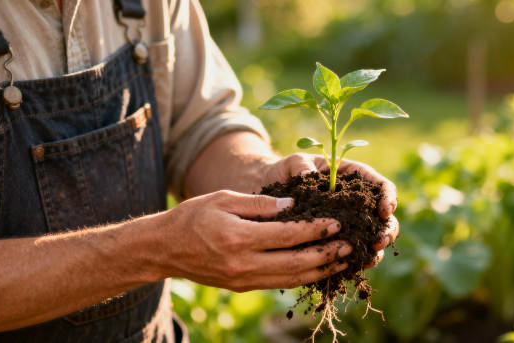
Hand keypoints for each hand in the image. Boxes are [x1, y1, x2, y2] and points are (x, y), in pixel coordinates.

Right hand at [163, 190, 350, 291]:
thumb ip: (260, 203)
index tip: (336, 222)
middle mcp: (242, 263)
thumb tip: (294, 205)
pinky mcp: (242, 286)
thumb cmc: (193, 216)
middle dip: (326, 254)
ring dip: (319, 270)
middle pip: (295, 262)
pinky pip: (278, 282)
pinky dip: (301, 277)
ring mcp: (242, 279)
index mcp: (238, 237)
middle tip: (350, 245)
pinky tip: (318, 268)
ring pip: (290, 278)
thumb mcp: (223, 198)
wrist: (163, 249)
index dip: (315, 230)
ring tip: (342, 260)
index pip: (287, 235)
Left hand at [261, 153, 399, 267]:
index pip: (380, 186)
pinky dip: (356, 261)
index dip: (388, 198)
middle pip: (384, 216)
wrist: (271, 190)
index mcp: (353, 178)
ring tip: (370, 258)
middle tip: (379, 241)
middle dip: (387, 229)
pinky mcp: (336, 240)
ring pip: (372, 238)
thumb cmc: (286, 171)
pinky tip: (354, 268)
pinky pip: (352, 252)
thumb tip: (305, 176)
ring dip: (376, 250)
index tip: (384, 211)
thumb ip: (301, 165)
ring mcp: (348, 223)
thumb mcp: (292, 163)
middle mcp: (356, 202)